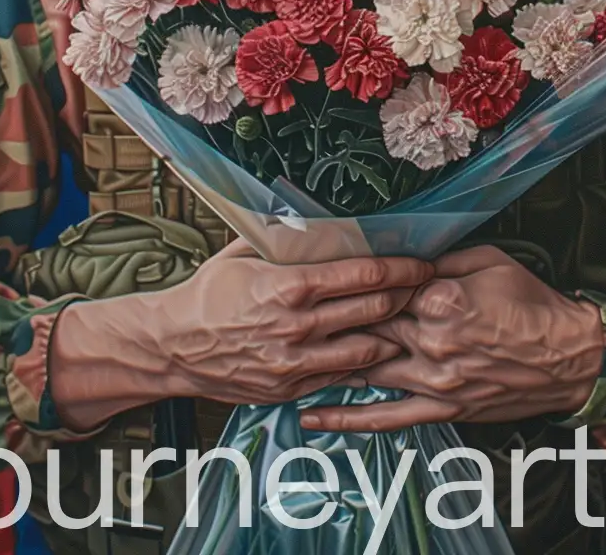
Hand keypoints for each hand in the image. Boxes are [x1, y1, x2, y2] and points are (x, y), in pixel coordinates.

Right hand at [50, 244, 432, 427]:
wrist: (176, 347)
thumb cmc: (208, 294)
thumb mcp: (241, 254)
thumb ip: (279, 238)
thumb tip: (311, 217)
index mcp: (290, 286)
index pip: (362, 275)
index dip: (400, 269)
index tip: (423, 263)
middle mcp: (300, 326)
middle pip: (373, 311)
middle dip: (407, 298)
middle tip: (429, 289)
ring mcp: (298, 363)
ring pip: (368, 350)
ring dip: (394, 335)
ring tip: (411, 323)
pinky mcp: (294, 389)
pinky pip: (342, 377)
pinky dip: (365, 365)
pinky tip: (377, 352)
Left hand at [301, 245, 605, 431]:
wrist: (571, 357)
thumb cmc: (531, 301)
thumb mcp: (485, 259)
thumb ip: (437, 258)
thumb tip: (398, 253)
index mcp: (438, 297)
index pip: (379, 286)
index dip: (350, 280)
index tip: (317, 273)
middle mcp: (431, 339)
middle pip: (367, 325)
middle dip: (331, 318)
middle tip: (287, 312)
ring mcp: (436, 379)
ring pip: (368, 368)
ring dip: (328, 362)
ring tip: (284, 357)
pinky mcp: (443, 408)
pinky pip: (388, 417)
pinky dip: (349, 418)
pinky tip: (314, 416)